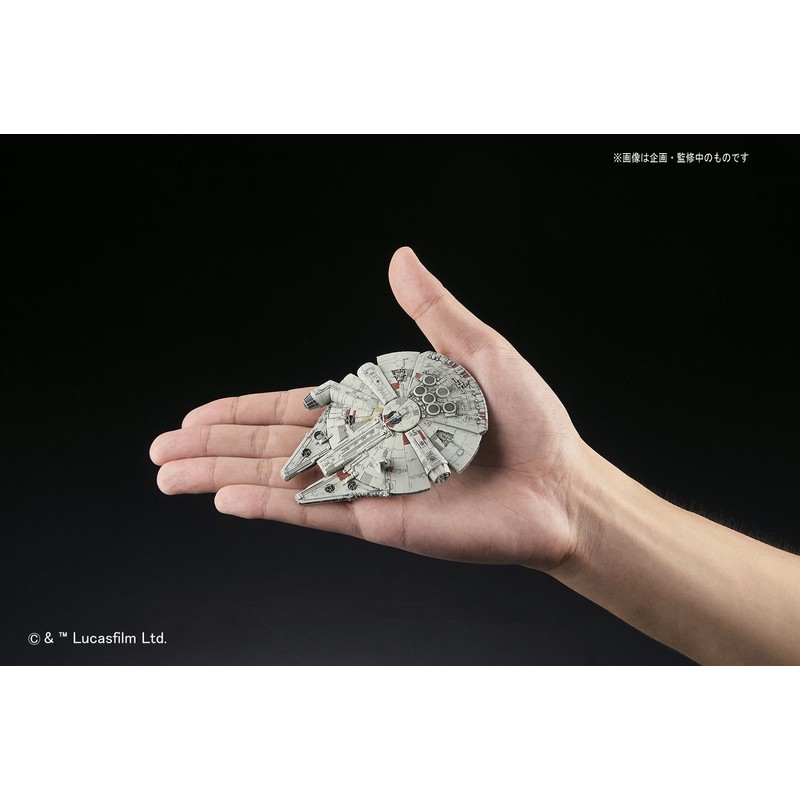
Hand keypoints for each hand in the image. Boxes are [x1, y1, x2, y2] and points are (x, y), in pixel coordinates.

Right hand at [150, 247, 582, 570]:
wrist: (563, 486)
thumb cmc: (530, 420)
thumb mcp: (478, 350)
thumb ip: (430, 311)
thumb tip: (400, 256)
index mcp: (379, 409)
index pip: (294, 408)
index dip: (241, 411)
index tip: (196, 415)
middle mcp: (366, 448)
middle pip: (273, 445)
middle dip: (213, 445)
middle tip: (160, 451)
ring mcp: (369, 486)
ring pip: (281, 479)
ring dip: (222, 474)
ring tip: (169, 476)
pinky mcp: (381, 521)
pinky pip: (315, 511)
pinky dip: (269, 506)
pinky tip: (225, 498)